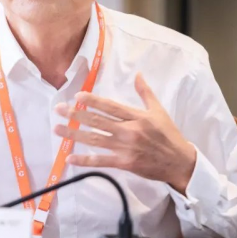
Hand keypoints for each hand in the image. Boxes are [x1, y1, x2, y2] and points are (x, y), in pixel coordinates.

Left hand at [54, 73, 195, 194]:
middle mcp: (128, 131)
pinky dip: (84, 160)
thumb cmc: (168, 135)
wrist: (179, 162)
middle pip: (98, 121)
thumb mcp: (159, 111)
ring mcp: (125, 148)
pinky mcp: (124, 163)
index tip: (77, 96)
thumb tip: (138, 74)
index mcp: (136, 117)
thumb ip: (145, 93)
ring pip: (95, 139)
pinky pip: (101, 161)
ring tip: (57, 129)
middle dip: (76, 115)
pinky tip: (70, 158)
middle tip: (58, 109)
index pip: (110, 106)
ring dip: (74, 134)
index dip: (93, 101)